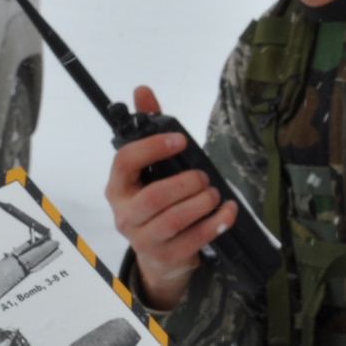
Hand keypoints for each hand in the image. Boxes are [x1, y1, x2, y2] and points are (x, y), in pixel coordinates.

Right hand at [104, 86, 237, 309]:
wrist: (159, 254)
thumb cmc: (155, 203)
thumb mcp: (150, 168)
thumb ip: (148, 129)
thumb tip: (142, 90)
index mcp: (118, 187)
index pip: (125, 162)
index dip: (153, 148)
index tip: (180, 139)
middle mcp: (125, 214)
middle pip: (153, 197)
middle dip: (184, 183)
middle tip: (204, 176)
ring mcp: (144, 239)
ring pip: (172, 220)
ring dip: (200, 203)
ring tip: (213, 192)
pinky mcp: (166, 256)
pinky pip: (193, 240)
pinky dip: (215, 224)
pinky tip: (228, 211)